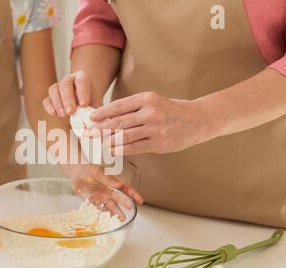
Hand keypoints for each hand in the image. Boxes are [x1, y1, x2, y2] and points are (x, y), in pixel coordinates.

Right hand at [42, 71, 101, 117]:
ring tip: (63, 115)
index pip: (81, 81)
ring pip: (54, 90)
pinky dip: (49, 106)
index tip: (84, 105)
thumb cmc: (92, 104)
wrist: (84, 104)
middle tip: (71, 111)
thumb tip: (96, 121)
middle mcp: (69, 79)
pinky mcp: (51, 97)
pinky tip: (53, 114)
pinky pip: (46, 99)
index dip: (82, 92)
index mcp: (82, 78)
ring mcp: (58, 87)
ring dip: (58, 103)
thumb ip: (96, 111)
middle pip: (65, 84)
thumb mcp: (97, 106)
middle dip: (68, 98)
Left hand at [62, 163, 143, 218]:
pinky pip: (99, 208)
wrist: (75, 172)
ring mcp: (101, 196)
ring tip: (120, 218)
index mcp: (113, 182)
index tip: (140, 201)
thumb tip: (119, 184)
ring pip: (110, 206)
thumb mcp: (98, 171)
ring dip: (115, 212)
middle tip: (130, 211)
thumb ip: (108, 179)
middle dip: (125, 205)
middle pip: (119, 199)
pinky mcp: (93, 201)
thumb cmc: (88, 168)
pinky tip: (106, 216)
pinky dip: (102, 212)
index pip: (125, 189)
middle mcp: (108, 190)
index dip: (133, 195)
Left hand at [87, 92, 212, 154]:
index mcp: (147, 98)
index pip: (119, 106)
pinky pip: (135, 148)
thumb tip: (108, 117)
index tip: (90, 118)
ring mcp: (155, 129)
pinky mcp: (159, 143)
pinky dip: (121, 149)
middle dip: (101, 129)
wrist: (198, 120)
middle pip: (119, 122)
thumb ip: (133, 109)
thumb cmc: (171, 110)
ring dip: (108, 141)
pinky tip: (112, 150)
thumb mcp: (153, 102)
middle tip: (88, 133)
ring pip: (125, 136)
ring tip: (98, 143)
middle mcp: (150, 112)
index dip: (102, 113)